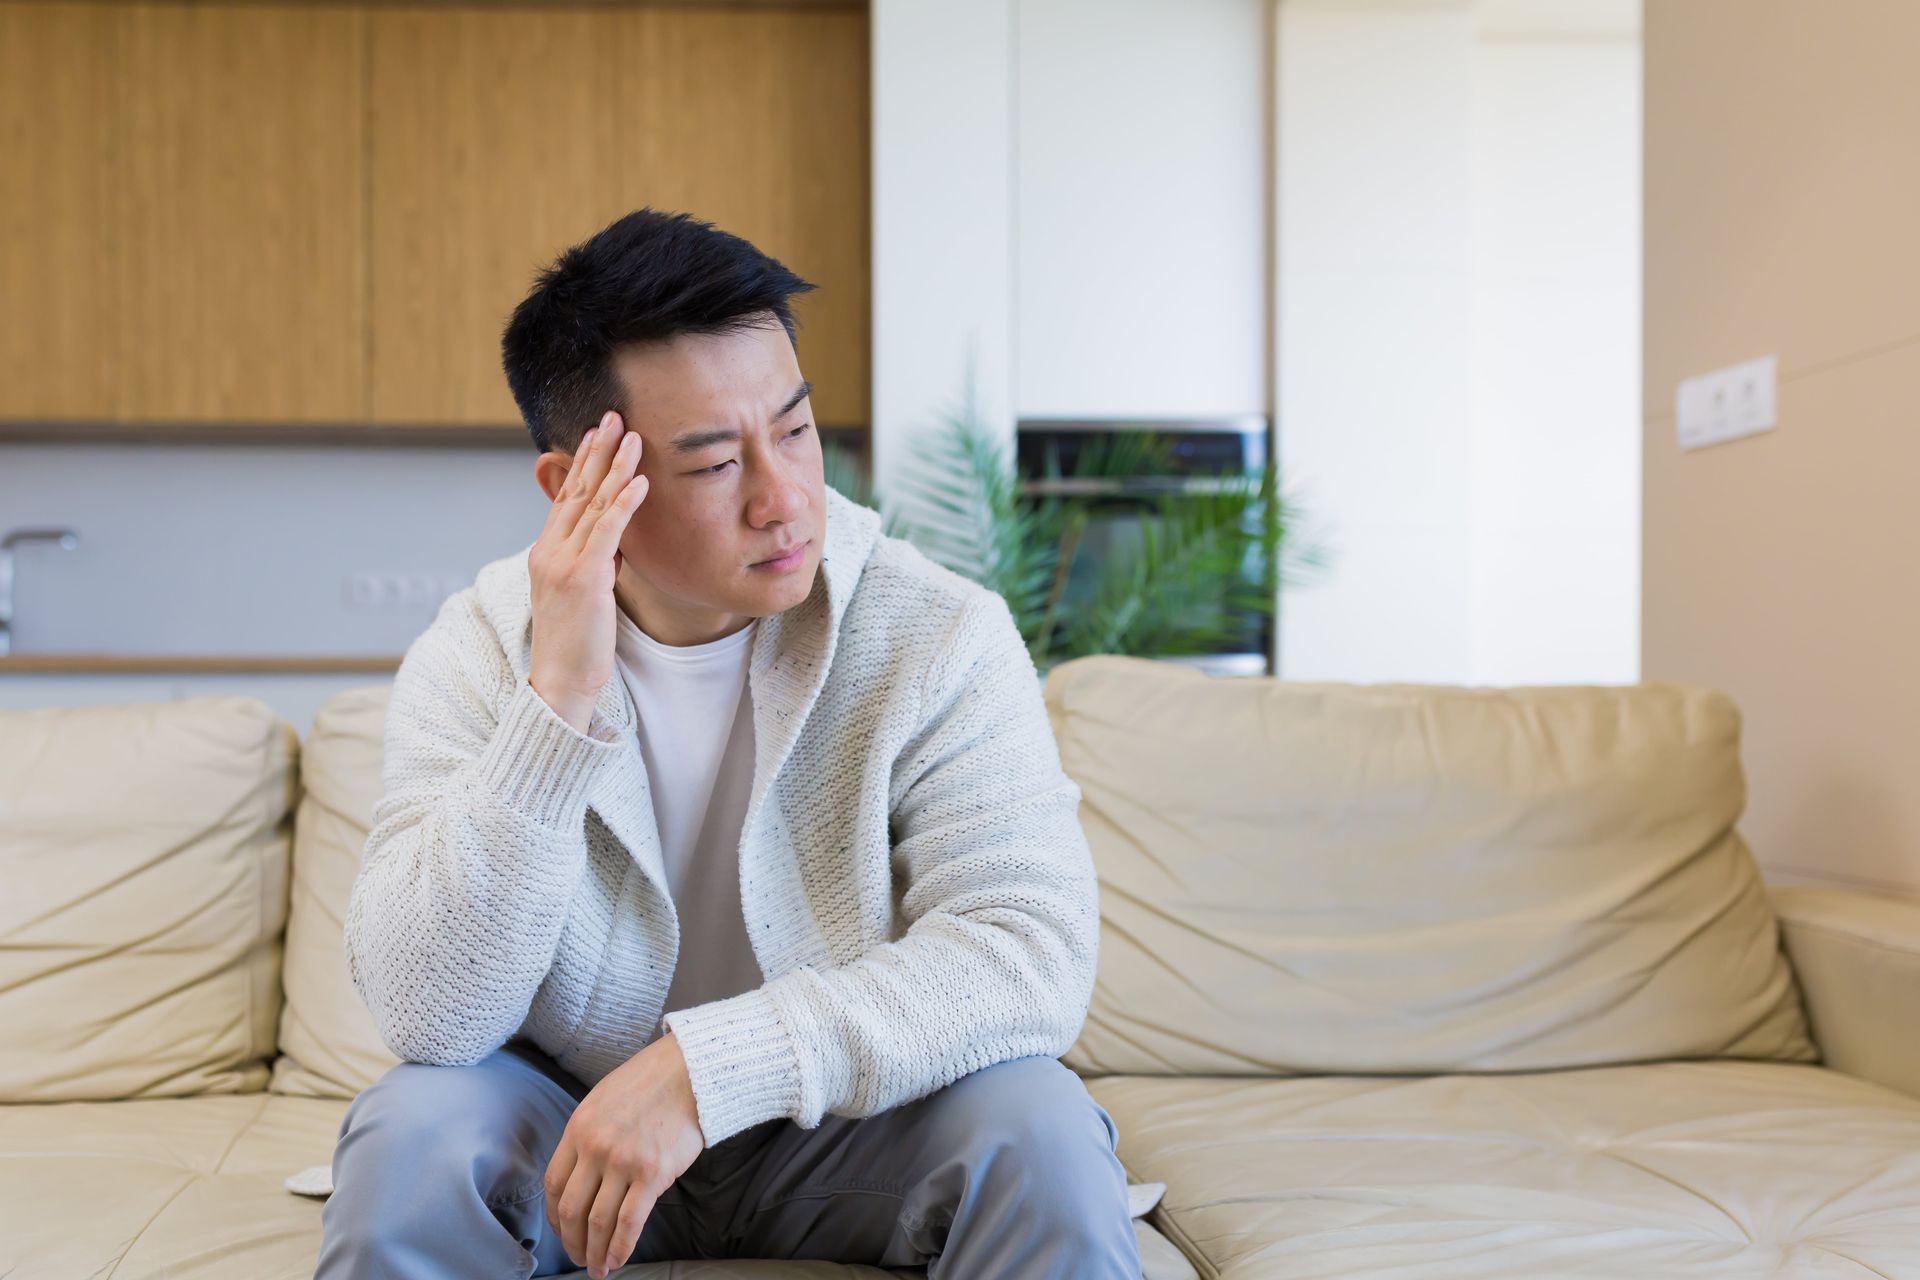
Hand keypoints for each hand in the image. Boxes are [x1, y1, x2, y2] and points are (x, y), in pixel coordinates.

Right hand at [529, 411, 647, 731]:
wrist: (560, 681)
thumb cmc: (577, 642)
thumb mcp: (585, 592)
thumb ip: (596, 559)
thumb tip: (618, 537)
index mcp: (546, 552)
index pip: (567, 497)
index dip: (583, 462)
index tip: (598, 433)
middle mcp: (549, 551)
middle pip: (576, 490)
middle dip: (596, 450)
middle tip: (613, 415)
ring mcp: (563, 563)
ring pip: (592, 504)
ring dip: (614, 466)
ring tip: (631, 435)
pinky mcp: (584, 578)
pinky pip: (607, 532)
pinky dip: (624, 503)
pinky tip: (639, 480)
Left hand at [544, 1031, 704, 1278]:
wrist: (690, 1070)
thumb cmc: (650, 1082)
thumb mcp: (603, 1100)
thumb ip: (589, 1135)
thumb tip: (585, 1173)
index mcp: (579, 1128)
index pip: (554, 1184)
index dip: (554, 1216)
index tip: (561, 1230)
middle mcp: (595, 1148)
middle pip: (571, 1209)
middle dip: (572, 1242)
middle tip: (578, 1257)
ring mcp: (623, 1162)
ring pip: (598, 1221)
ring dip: (595, 1252)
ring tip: (598, 1268)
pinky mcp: (653, 1174)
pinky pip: (630, 1221)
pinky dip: (621, 1246)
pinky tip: (618, 1259)